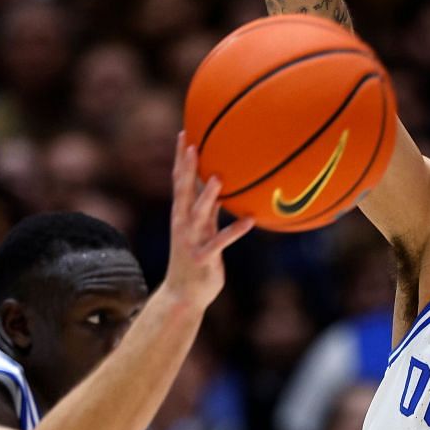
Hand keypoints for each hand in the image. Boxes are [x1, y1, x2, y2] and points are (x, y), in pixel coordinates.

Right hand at [160, 137, 253, 309]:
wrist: (183, 295)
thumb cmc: (196, 258)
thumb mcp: (202, 229)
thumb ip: (209, 207)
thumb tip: (221, 183)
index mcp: (182, 214)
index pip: (179, 180)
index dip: (181, 158)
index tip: (184, 134)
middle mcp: (183, 223)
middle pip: (183, 190)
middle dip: (187, 168)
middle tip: (192, 144)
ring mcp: (191, 240)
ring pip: (199, 214)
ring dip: (208, 196)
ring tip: (219, 178)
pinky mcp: (204, 257)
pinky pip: (220, 242)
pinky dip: (234, 231)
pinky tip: (250, 221)